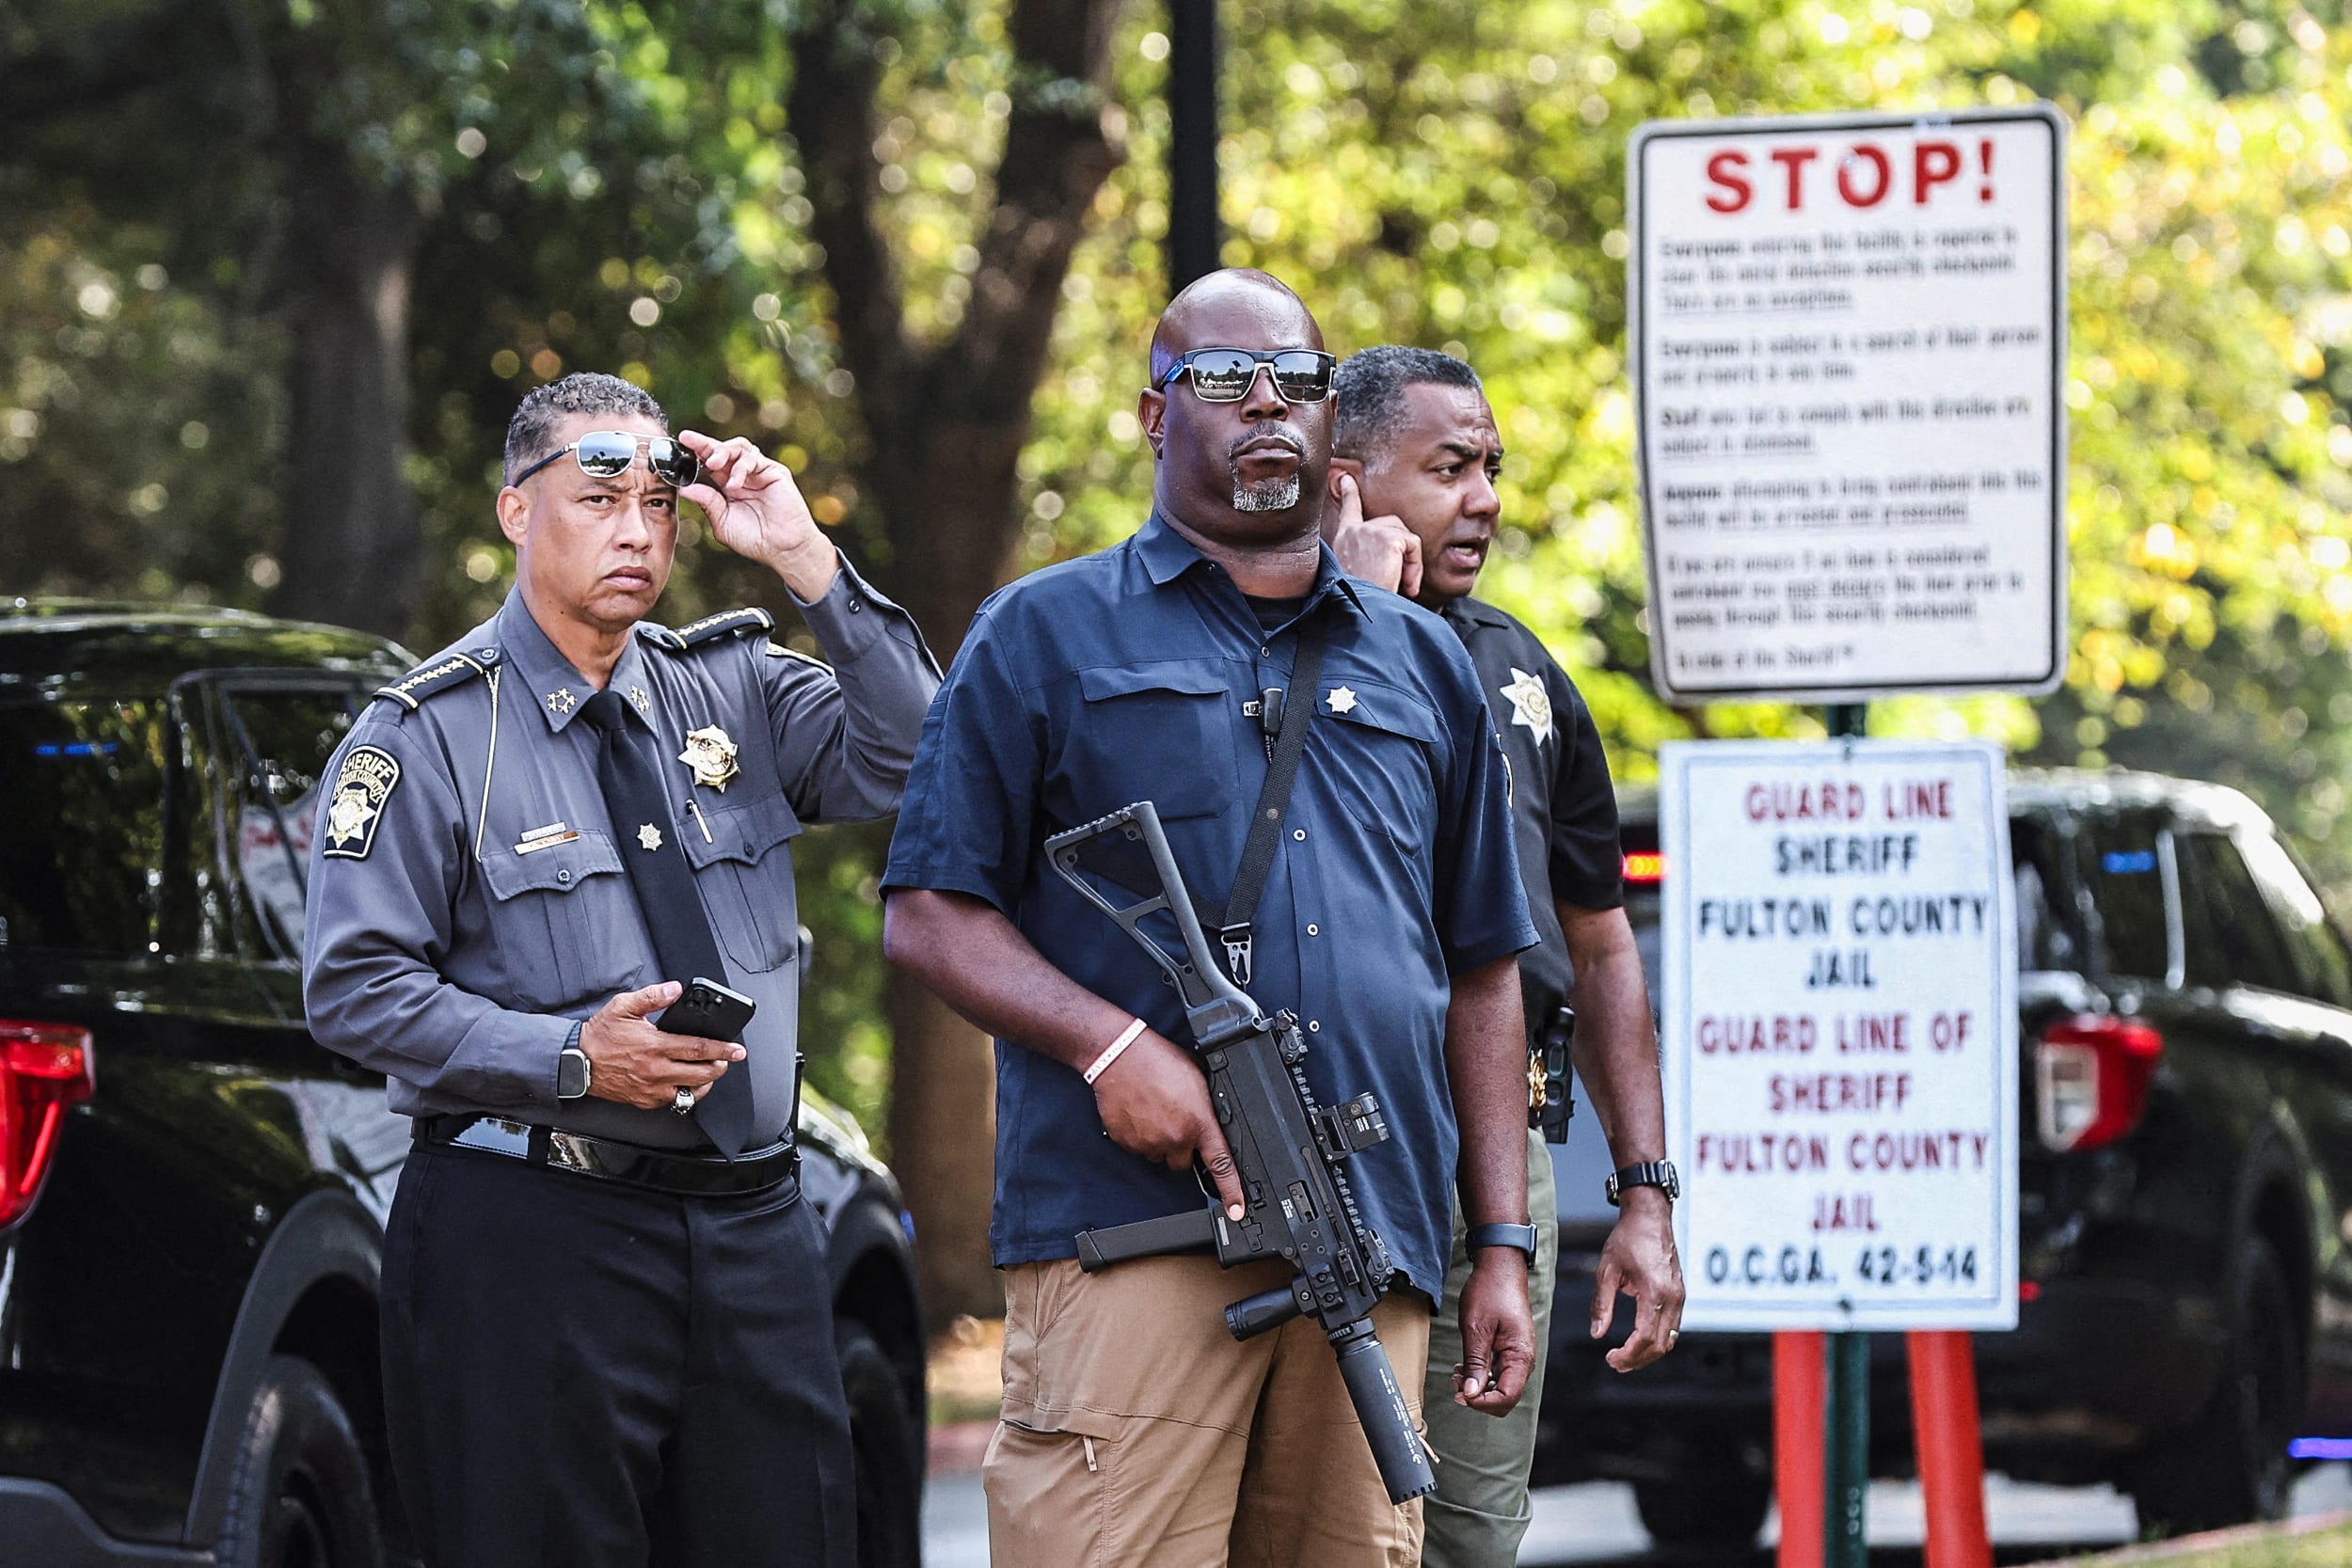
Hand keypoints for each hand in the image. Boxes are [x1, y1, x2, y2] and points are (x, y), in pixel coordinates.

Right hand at [578, 980, 746, 1109]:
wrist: (576, 1063)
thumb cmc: (600, 1036)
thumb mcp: (624, 1006)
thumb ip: (652, 996)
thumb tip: (675, 989)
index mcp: (655, 1046)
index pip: (698, 1049)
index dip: (723, 1049)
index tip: (737, 1049)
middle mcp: (656, 1071)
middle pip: (702, 1073)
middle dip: (721, 1066)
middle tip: (728, 1058)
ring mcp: (651, 1089)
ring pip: (691, 1092)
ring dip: (706, 1082)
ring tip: (711, 1070)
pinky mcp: (645, 1101)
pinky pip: (674, 1101)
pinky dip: (686, 1093)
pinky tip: (688, 1082)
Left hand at [676, 430, 840, 599]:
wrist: (782, 549)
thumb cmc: (754, 539)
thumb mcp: (722, 522)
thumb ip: (707, 503)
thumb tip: (685, 488)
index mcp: (728, 485)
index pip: (709, 462)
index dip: (695, 451)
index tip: (679, 442)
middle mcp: (743, 475)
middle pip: (722, 449)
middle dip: (704, 444)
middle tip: (690, 442)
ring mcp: (759, 472)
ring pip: (738, 447)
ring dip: (722, 452)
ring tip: (712, 465)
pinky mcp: (775, 471)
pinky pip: (754, 459)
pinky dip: (741, 468)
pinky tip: (734, 485)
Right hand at [1090, 1031, 1247, 1220]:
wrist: (1119, 1055)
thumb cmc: (1159, 1060)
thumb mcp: (1198, 1078)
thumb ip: (1206, 1105)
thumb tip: (1212, 1118)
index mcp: (1199, 1122)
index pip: (1221, 1165)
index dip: (1232, 1191)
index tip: (1236, 1210)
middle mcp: (1175, 1137)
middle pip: (1184, 1163)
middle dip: (1182, 1149)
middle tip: (1175, 1122)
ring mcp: (1149, 1142)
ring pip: (1159, 1155)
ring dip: (1160, 1141)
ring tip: (1154, 1111)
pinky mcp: (1126, 1141)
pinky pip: (1138, 1148)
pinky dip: (1140, 1136)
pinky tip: (1139, 1113)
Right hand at [1323, 472, 1421, 596]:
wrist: (1363, 611)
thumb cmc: (1362, 600)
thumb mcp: (1357, 573)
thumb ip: (1367, 555)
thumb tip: (1391, 551)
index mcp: (1344, 539)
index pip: (1348, 509)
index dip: (1348, 493)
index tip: (1345, 478)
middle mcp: (1354, 531)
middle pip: (1393, 525)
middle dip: (1403, 550)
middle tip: (1400, 579)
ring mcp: (1370, 531)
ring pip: (1405, 536)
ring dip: (1410, 562)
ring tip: (1401, 583)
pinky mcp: (1388, 538)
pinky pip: (1413, 544)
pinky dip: (1416, 566)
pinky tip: (1406, 584)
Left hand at [1453, 1250, 1537, 1413]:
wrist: (1500, 1268)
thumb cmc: (1490, 1292)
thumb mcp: (1476, 1329)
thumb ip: (1475, 1364)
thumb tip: (1471, 1394)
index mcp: (1520, 1356)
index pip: (1508, 1397)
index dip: (1483, 1403)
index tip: (1461, 1395)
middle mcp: (1523, 1360)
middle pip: (1505, 1397)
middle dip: (1479, 1397)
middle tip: (1456, 1385)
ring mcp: (1517, 1355)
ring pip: (1500, 1386)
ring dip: (1478, 1387)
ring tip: (1457, 1374)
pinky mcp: (1510, 1350)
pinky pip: (1498, 1373)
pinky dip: (1481, 1375)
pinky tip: (1464, 1367)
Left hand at [1591, 1188, 1684, 1370]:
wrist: (1650, 1216)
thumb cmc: (1628, 1238)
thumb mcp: (1606, 1270)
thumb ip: (1602, 1304)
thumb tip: (1597, 1334)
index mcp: (1655, 1292)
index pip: (1645, 1338)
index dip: (1628, 1355)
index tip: (1610, 1358)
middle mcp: (1672, 1297)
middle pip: (1661, 1345)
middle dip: (1638, 1360)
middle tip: (1615, 1363)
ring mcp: (1680, 1296)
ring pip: (1670, 1339)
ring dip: (1649, 1353)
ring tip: (1625, 1357)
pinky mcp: (1680, 1294)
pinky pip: (1673, 1327)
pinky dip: (1657, 1339)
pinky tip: (1639, 1341)